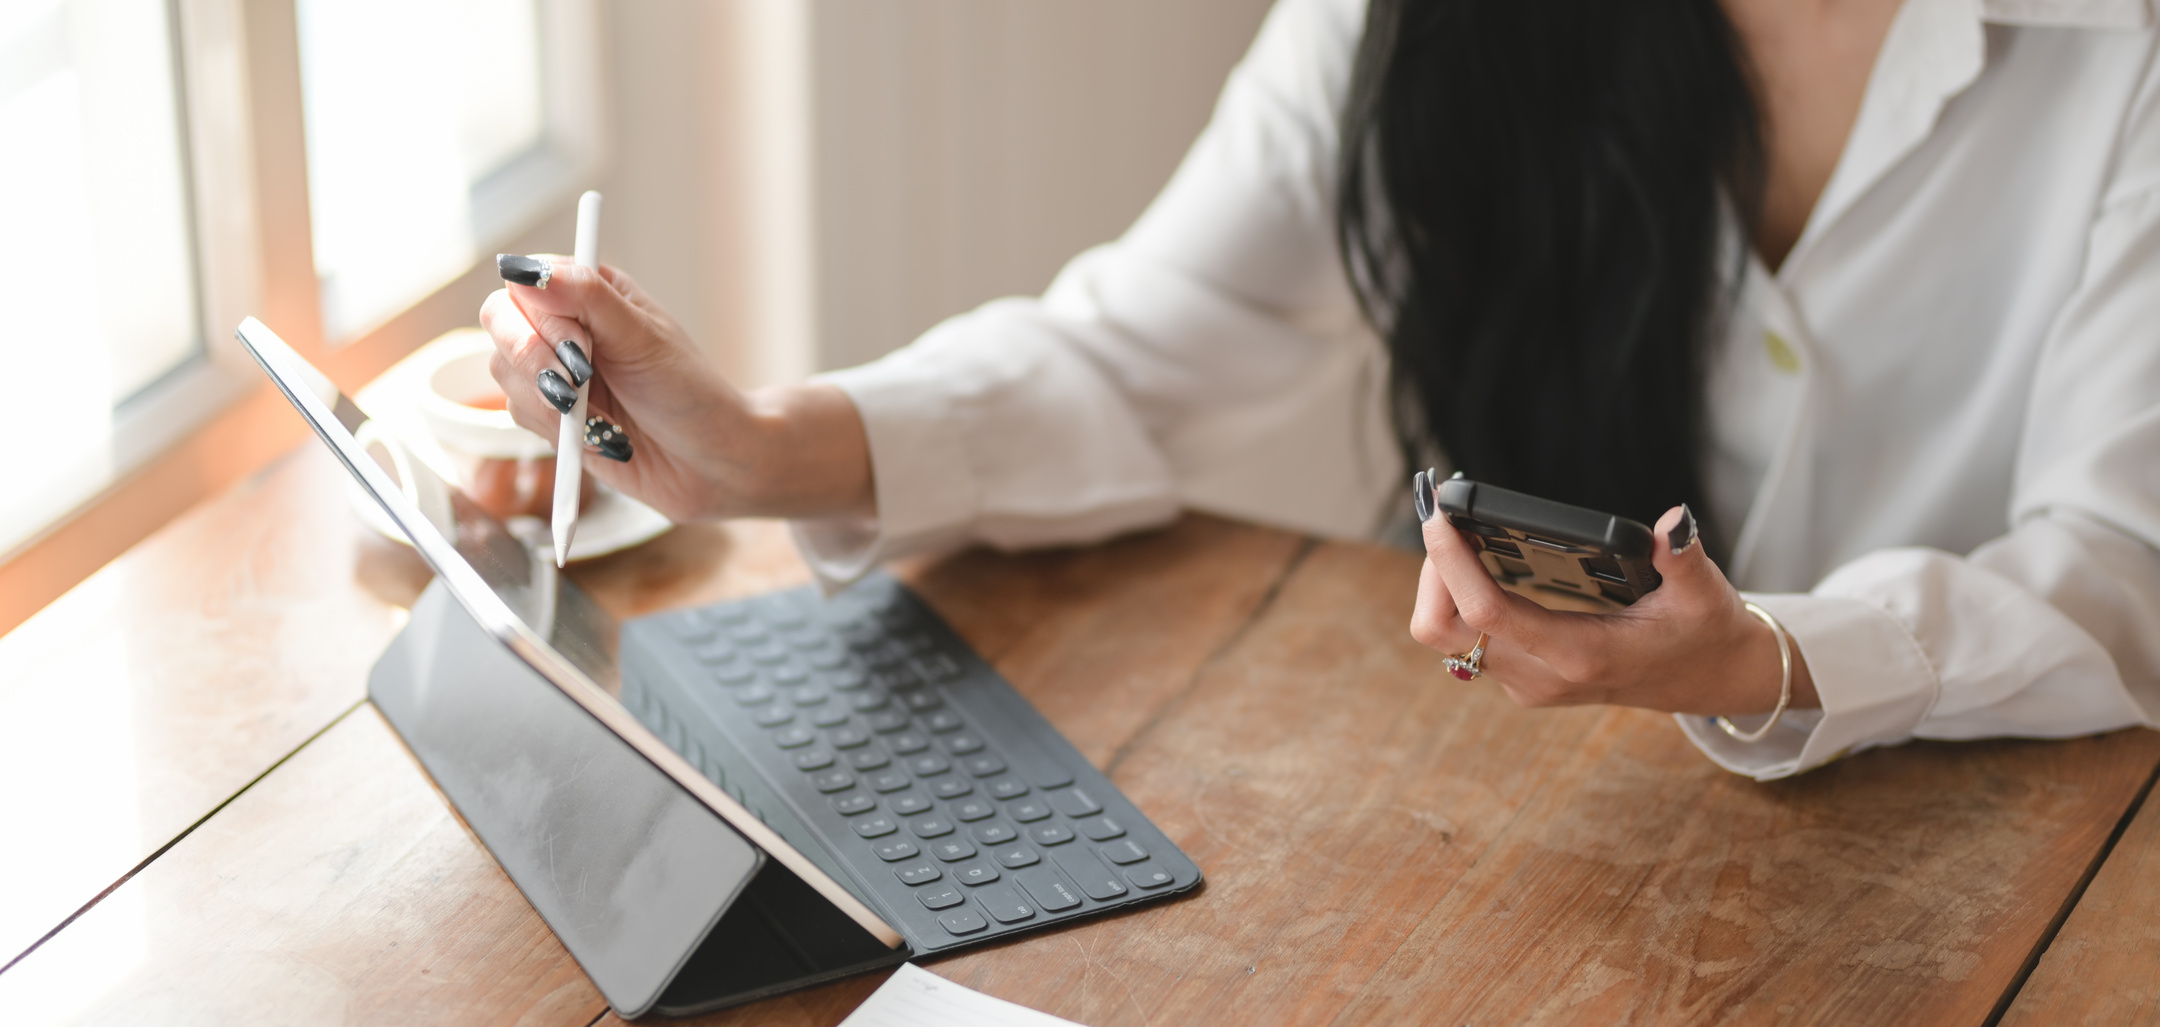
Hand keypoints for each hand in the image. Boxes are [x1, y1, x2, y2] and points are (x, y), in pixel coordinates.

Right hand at [479, 257, 873, 520]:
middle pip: (500, 324)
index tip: (582, 348)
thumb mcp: (643, 337)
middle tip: (582, 385)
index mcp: (589, 292)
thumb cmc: (690, 393)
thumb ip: (586, 297)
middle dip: (536, 360)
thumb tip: (528, 269)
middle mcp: (566, 326)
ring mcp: (554, 370)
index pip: (525, 284)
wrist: (710, 462)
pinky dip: (557, 429)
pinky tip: (600, 436)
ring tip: (603, 416)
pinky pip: (519, 414)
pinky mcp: (550, 414)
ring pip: (504, 372)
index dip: (541, 318)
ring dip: (551, 400)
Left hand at [1408, 506, 1817, 715]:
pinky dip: (1456, 599)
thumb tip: (1671, 520)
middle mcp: (1541, 675)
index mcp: (1579, 654)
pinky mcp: (1523, 677)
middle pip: (1443, 629)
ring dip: (1438, 586)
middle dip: (1431, 571)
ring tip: (1454, 532)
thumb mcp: (1705, 594)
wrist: (1708, 680)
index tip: (1438, 516)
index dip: (1452, 563)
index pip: (1488, 612)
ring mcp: (1527, 681)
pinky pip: (1465, 640)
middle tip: (1445, 518)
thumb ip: (1684, 558)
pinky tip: (1473, 560)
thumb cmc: (1705, 632)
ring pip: (1445, 639)